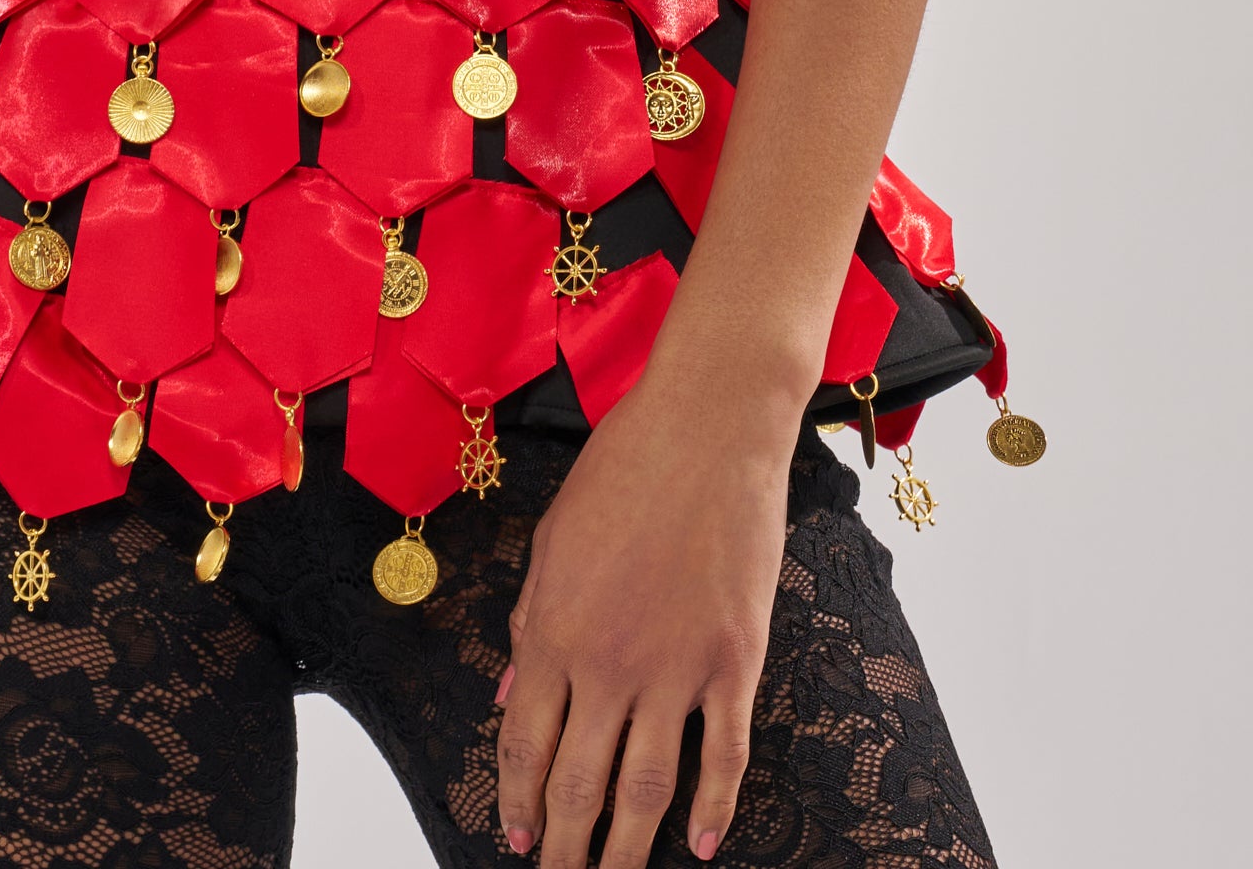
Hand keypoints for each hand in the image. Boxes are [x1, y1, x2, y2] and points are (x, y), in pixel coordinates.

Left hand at [495, 362, 797, 863]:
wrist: (708, 426)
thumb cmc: (625, 469)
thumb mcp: (554, 541)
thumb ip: (533, 624)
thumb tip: (516, 694)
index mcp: (555, 630)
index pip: (526, 744)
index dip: (518, 800)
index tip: (516, 839)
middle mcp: (609, 662)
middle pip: (581, 783)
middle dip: (565, 846)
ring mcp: (677, 668)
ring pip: (647, 788)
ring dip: (629, 849)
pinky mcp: (735, 661)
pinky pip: (725, 756)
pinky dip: (715, 808)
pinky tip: (703, 845)